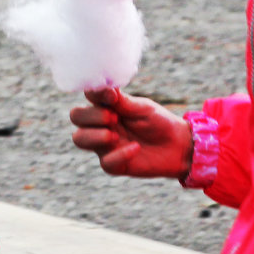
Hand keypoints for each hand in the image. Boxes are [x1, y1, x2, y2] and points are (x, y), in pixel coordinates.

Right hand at [69, 87, 192, 178]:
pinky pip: (105, 162)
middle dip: (91, 116)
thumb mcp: (142, 107)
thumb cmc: (158, 122)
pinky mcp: (114, 164)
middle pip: (76, 116)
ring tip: (114, 135)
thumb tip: (105, 88)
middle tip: (113, 117)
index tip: (112, 96)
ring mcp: (105, 145)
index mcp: (107, 106)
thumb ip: (122, 101)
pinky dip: (120, 154)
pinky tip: (135, 148)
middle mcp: (101, 124)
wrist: (178, 145)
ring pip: (79, 139)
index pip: (88, 96)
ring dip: (94, 135)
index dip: (94, 94)